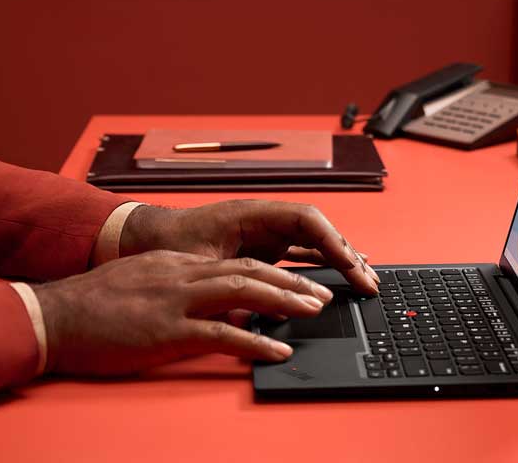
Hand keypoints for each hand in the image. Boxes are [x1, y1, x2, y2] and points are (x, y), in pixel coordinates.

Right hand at [32, 250, 332, 375]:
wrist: (54, 315)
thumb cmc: (93, 302)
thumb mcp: (143, 282)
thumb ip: (180, 287)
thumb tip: (213, 303)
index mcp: (178, 264)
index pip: (237, 262)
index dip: (274, 272)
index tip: (298, 282)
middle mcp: (183, 275)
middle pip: (249, 271)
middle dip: (290, 282)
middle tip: (320, 295)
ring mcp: (176, 301)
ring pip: (243, 293)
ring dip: (284, 301)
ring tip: (312, 312)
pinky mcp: (167, 331)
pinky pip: (222, 335)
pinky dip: (255, 342)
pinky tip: (277, 349)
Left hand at [118, 200, 378, 293]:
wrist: (148, 238)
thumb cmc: (170, 243)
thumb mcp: (199, 261)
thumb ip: (233, 278)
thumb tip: (266, 304)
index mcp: (253, 213)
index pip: (306, 220)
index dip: (333, 241)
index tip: (350, 264)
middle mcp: (266, 220)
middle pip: (319, 231)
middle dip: (347, 254)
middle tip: (370, 280)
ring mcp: (267, 233)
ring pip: (315, 242)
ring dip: (340, 259)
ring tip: (364, 279)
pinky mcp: (264, 248)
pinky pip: (303, 253)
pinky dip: (323, 263)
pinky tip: (342, 273)